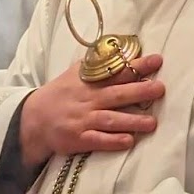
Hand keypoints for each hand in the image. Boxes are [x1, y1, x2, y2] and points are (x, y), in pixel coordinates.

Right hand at [19, 55, 164, 170]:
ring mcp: (83, 120)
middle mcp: (88, 100)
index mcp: (89, 81)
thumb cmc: (60, 94)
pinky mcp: (78, 139)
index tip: (157, 61)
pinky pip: (98, 140)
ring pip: (111, 120)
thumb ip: (96, 66)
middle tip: (160, 89)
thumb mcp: (74, 75)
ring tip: (152, 123)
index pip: (117, 71)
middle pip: (117, 94)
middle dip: (139, 91)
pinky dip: (113, 141)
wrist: (33, 119)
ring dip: (132, 121)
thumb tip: (120, 51)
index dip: (137, 66)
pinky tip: (129, 141)